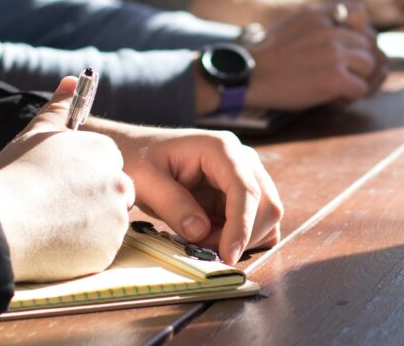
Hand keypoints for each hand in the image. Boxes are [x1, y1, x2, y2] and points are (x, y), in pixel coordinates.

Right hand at [0, 77, 134, 282]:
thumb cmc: (14, 175)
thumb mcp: (36, 133)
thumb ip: (59, 107)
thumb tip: (71, 80)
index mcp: (104, 152)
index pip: (106, 163)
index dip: (81, 176)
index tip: (58, 184)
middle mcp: (118, 183)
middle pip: (112, 193)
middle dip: (90, 200)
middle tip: (53, 207)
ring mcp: (116, 219)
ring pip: (107, 223)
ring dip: (86, 226)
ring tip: (49, 224)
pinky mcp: (107, 251)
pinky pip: (99, 250)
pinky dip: (82, 250)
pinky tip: (53, 244)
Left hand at [93, 123, 283, 264]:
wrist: (136, 151)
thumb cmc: (138, 159)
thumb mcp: (145, 180)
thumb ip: (173, 204)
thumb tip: (201, 232)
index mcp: (221, 148)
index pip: (246, 190)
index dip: (241, 226)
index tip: (227, 256)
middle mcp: (241, 159)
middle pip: (267, 204)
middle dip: (242, 235)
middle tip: (205, 250)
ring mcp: (244, 175)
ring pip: (266, 216)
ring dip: (241, 238)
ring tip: (202, 240)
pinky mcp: (240, 193)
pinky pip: (256, 221)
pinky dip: (241, 237)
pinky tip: (213, 238)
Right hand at [245, 0, 386, 109]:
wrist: (249, 76)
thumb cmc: (270, 56)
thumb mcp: (295, 24)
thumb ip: (322, 22)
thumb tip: (355, 35)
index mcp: (319, 13)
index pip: (359, 11)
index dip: (359, 30)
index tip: (347, 44)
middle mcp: (330, 29)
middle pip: (368, 44)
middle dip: (359, 61)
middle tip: (341, 74)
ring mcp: (334, 53)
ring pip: (370, 66)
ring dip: (357, 79)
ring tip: (336, 86)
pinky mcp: (335, 78)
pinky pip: (360, 88)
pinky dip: (349, 97)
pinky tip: (331, 97)